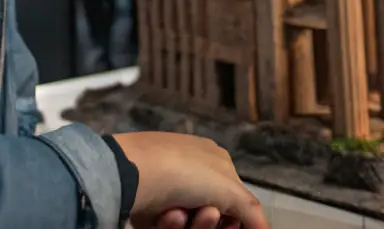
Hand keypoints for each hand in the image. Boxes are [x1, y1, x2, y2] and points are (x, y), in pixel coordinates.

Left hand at [113, 131, 268, 228]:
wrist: (131, 174)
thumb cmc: (184, 172)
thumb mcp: (228, 188)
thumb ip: (252, 211)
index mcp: (214, 161)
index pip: (234, 197)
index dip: (236, 218)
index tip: (234, 225)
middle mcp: (194, 172)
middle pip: (214, 215)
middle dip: (213, 224)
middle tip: (207, 215)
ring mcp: (171, 190)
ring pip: (193, 225)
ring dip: (194, 225)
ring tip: (182, 215)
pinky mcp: (151, 208)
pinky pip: (169, 226)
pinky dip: (171, 225)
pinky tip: (166, 215)